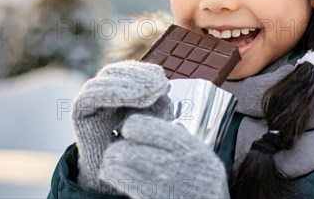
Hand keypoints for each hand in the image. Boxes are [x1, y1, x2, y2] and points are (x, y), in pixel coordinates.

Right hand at [72, 60, 173, 194]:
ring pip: (105, 79)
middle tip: (159, 86)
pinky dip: (113, 91)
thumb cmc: (138, 148)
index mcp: (119, 92)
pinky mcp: (79, 111)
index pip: (130, 72)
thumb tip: (164, 84)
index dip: (146, 72)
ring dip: (129, 83)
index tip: (164, 82)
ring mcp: (89, 100)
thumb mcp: (154, 122)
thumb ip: (160, 103)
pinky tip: (134, 97)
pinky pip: (90, 94)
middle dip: (140, 76)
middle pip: (117, 71)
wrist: (117, 176)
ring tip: (150, 93)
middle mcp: (102, 93)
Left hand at [99, 114, 229, 198]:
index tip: (129, 134)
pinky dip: (113, 176)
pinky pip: (125, 183)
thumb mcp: (202, 154)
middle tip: (113, 152)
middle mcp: (175, 162)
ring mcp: (165, 183)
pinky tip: (110, 175)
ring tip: (108, 164)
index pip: (144, 126)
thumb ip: (180, 138)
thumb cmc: (205, 182)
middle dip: (115, 149)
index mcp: (186, 146)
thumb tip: (157, 124)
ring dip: (110, 163)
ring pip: (121, 164)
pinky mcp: (155, 198)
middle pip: (128, 148)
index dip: (131, 128)